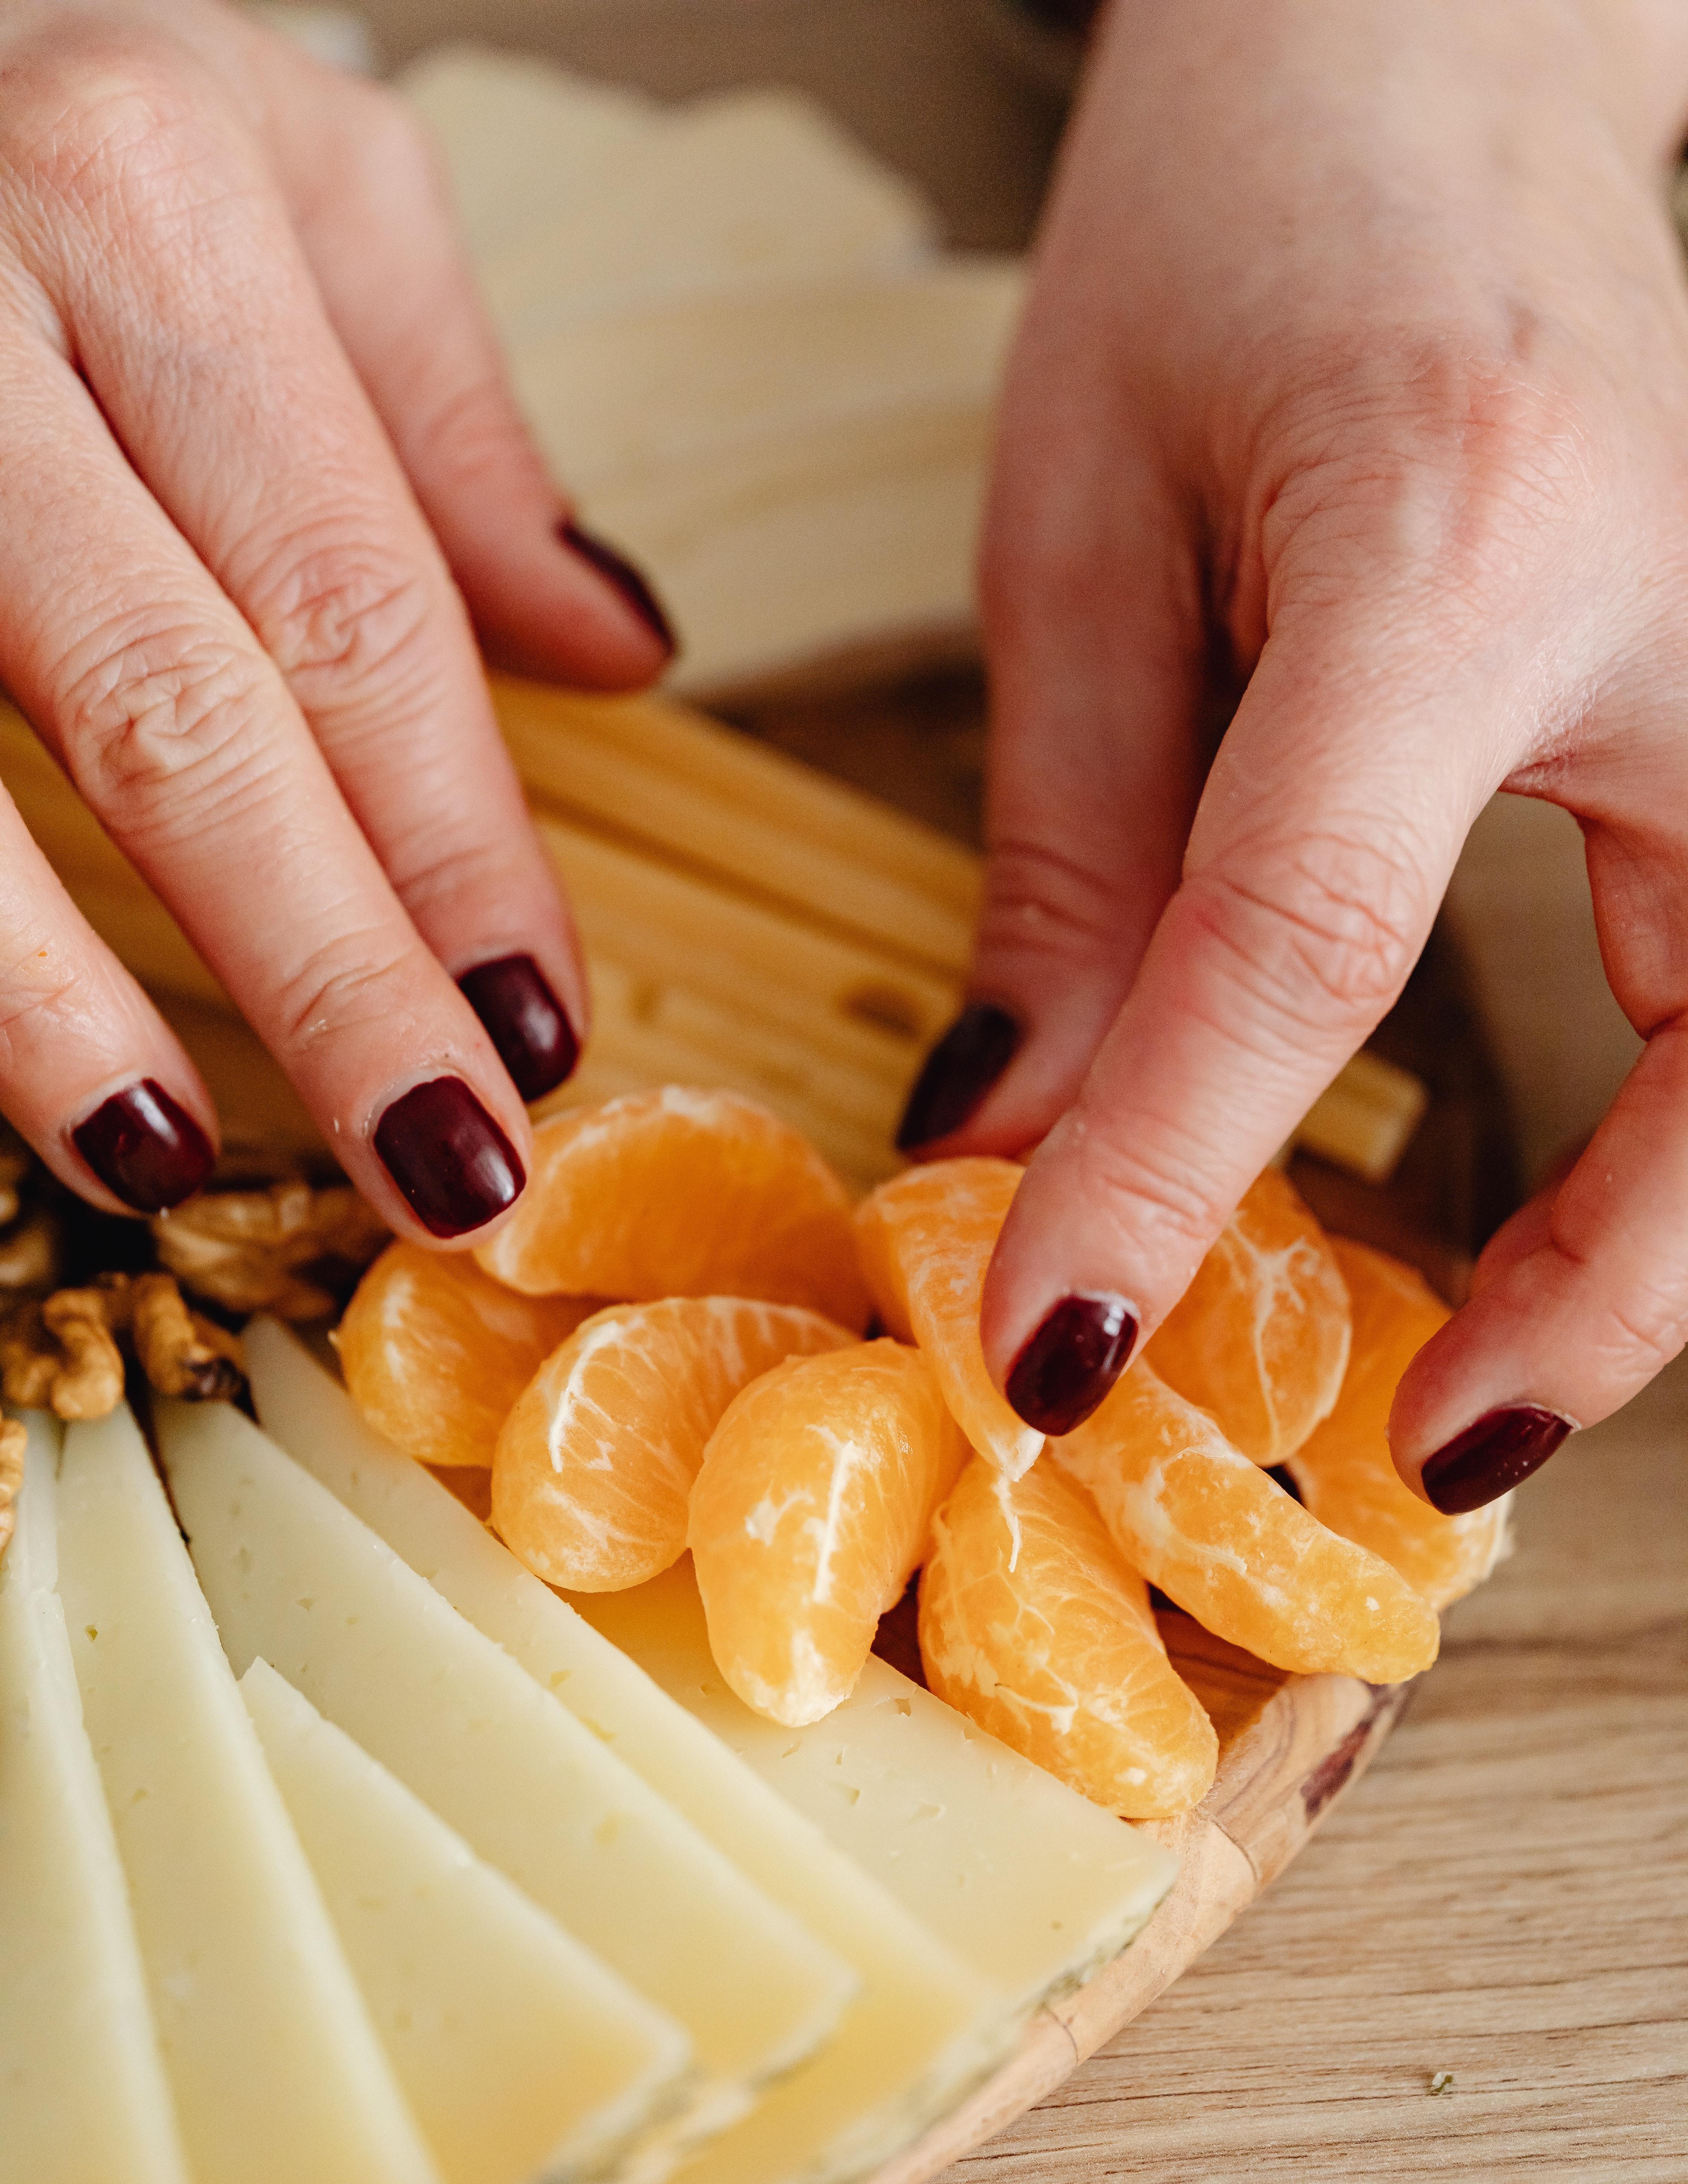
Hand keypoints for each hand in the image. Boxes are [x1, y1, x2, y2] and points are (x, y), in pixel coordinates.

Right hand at [0, 0, 671, 1237]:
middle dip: (325, 971)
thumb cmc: (33, 112)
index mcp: (148, 196)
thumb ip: (445, 418)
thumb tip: (614, 642)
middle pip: (181, 716)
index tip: (540, 1021)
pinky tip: (28, 1075)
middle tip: (445, 1161)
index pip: (360, 607)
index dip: (459, 847)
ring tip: (171, 1164)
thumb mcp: (273, 172)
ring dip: (52, 1009)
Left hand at [903, 0, 1687, 1510]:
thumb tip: (1016, 1127)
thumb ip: (1072, 850)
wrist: (1438, 45)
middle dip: (1594, 1294)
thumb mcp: (1083, 526)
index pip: (1299, 949)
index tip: (1050, 1352)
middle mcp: (1684, 614)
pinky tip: (1573, 1200)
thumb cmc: (1235, 226)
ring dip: (1661, 1235)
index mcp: (1460, 542)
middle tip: (1434, 1449)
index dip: (1166, 1182)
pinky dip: (1676, 1117)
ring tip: (1494, 1371)